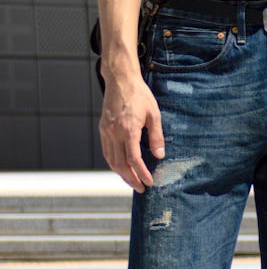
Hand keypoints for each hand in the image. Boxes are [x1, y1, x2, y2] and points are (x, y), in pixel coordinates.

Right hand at [99, 69, 163, 192]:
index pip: (134, 159)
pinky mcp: (103, 129)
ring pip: (111, 160)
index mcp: (128, 129)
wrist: (120, 80)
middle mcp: (114, 132)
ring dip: (121, 174)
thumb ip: (156, 136)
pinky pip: (107, 151)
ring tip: (132, 182)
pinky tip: (122, 167)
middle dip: (131, 179)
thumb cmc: (139, 95)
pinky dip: (114, 163)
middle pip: (120, 164)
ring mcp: (106, 131)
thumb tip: (160, 155)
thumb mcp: (154, 114)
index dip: (141, 173)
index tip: (149, 182)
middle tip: (141, 188)